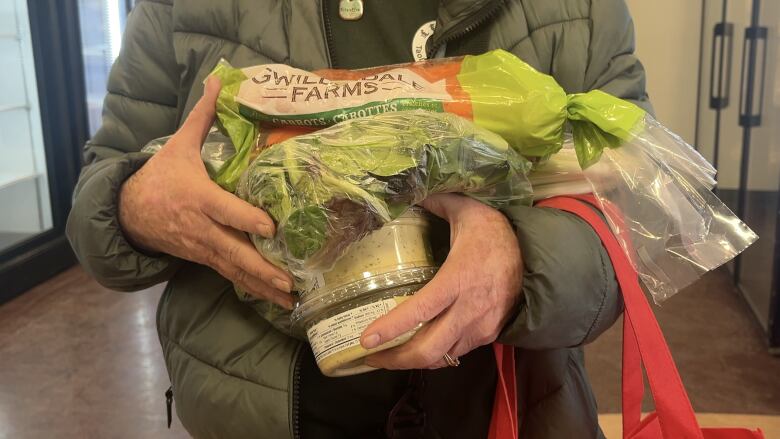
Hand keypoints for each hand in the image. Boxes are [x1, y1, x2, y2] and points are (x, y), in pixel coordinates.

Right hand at [118, 76, 294, 308]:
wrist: (128, 212)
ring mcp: (203, 248)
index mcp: (199, 198)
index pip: (226, 211)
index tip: (271, 227)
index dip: (247, 220)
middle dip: (262, 267)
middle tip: (290, 279)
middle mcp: (203, 228)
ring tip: (291, 300)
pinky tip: (276, 300)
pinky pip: (231, 276)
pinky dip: (253, 289)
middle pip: (234, 250)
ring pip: (235, 269)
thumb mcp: (179, 145)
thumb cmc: (160, 177)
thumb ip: (203, 116)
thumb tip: (219, 79)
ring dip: (263, 286)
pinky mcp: (205, 259)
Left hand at [361, 194, 522, 368]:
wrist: (537, 258)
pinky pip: (456, 353)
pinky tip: (420, 346)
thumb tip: (407, 192)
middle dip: (396, 359)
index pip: (421, 310)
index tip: (366, 340)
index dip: (392, 328)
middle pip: (428, 350)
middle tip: (370, 358)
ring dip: (414, 361)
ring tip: (389, 356)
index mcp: (458, 279)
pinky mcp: (488, 335)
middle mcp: (469, 310)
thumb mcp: (466, 212)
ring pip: (442, 357)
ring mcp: (480, 327)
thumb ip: (436, 202)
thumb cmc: (495, 235)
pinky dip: (436, 355)